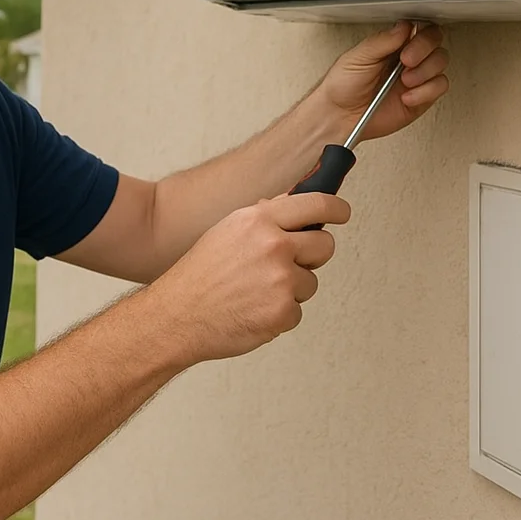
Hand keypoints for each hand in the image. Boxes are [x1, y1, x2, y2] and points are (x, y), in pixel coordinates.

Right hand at [148, 192, 350, 363]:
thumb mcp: (228, 230)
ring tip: (257, 291)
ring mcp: (281, 280)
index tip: (341, 212)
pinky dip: (281, 314)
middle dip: (312, 255)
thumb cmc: (199, 275)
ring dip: (292, 289)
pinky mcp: (284, 312)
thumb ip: (265, 217)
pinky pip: (298, 311)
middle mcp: (274, 246)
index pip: (317, 203)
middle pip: (325, 245)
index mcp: (260, 220)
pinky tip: (254, 309)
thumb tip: (295, 205)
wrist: (178, 316)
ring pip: (311, 282)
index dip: (336, 208)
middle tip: (287, 264)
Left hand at [315, 21, 448, 141]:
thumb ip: (382, 41)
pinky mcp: (421, 98)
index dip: (420, 35)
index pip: (419, 28)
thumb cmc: (343, 86)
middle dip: (424, 51)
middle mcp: (407, 59)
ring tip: (405, 81)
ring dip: (425, 72)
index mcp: (392, 44)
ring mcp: (416, 78)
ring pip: (440, 64)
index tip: (405, 48)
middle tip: (407, 62)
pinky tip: (407, 96)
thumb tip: (404, 27)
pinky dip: (426, 92)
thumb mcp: (357, 57)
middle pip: (435, 43)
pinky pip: (439, 88)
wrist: (341, 116)